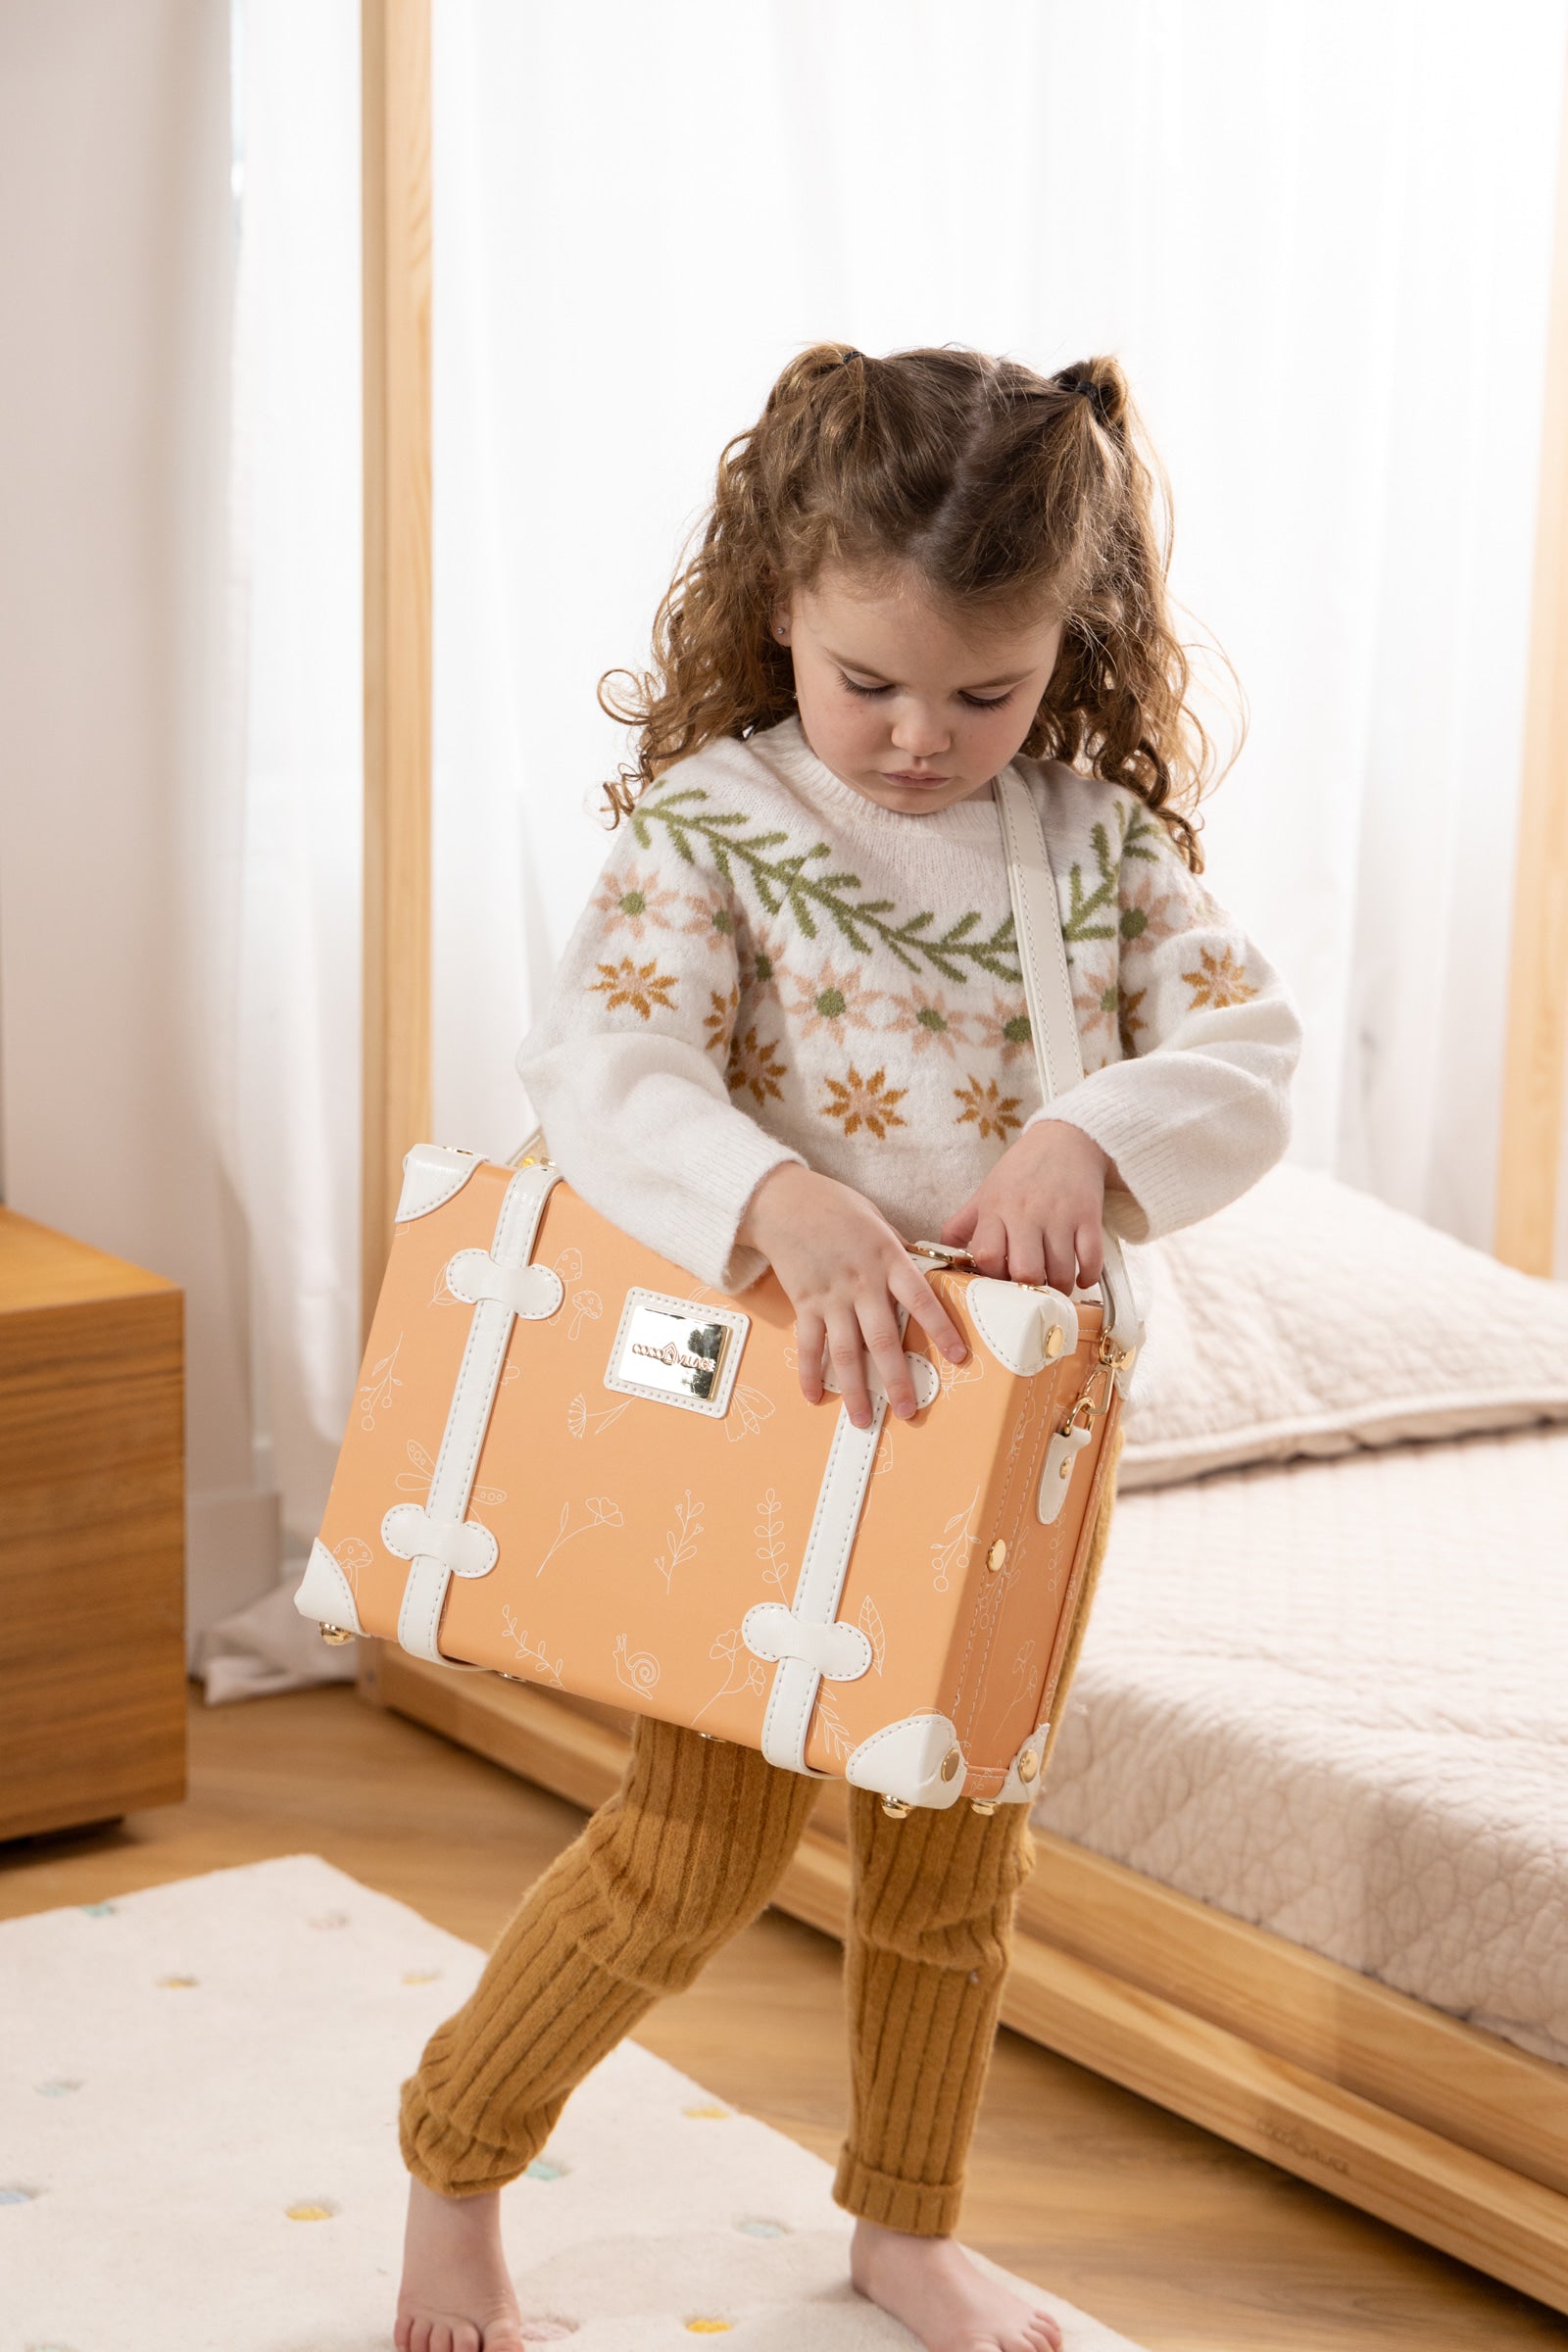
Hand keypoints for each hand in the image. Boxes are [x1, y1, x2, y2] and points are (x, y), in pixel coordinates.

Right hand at [736, 1163, 968, 1429]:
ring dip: (856, 1388)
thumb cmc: (836, 1206)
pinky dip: (810, 1372)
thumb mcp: (877, 1221)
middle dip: (897, 1378)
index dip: (942, 1329)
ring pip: (845, 1351)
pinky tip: (816, 1397)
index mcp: (888, 1259)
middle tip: (909, 1411)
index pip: (922, 1300)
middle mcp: (861, 1283)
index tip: (960, 1357)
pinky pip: (809, 1344)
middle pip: (882, 1339)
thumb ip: (896, 1255)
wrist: (784, 1200)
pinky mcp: (805, 1302)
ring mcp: (831, 1296)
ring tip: (864, 1419)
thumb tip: (916, 1281)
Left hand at [941, 1119, 1117, 1290]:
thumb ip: (963, 1224)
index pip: (987, 1256)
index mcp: (996, 1208)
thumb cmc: (1021, 1171)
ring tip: (1054, 1287)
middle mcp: (1027, 1213)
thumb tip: (944, 1255)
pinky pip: (1092, 1260)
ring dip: (1058, 1288)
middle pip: (1025, 1271)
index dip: (992, 1277)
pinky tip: (1081, 1278)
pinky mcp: (1089, 1216)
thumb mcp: (986, 1192)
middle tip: (1030, 1289)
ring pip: (1060, 1272)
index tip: (1000, 1281)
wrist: (1066, 1139)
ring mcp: (1060, 1216)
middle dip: (1027, 1290)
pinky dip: (1088, 1277)